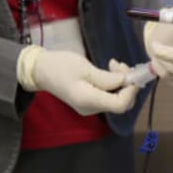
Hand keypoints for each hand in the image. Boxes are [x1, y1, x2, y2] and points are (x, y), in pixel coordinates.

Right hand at [17, 46, 137, 114]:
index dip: (131, 91)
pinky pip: (109, 97)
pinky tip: (110, 71)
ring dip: (122, 83)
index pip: (120, 104)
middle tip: (122, 65)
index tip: (132, 74)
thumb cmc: (60, 66)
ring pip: (117, 99)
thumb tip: (126, 81)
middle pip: (121, 104)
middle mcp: (91, 108)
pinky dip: (114, 85)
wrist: (39, 71)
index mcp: (89, 101)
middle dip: (128, 85)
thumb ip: (107, 78)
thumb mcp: (85, 68)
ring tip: (115, 64)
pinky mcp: (90, 102)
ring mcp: (91, 107)